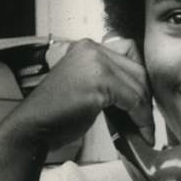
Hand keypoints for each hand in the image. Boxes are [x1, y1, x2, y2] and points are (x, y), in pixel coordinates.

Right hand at [0, 35, 154, 153]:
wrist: (33, 127)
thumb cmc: (58, 113)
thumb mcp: (87, 86)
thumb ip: (111, 81)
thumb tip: (143, 95)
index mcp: (88, 48)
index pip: (131, 55)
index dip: (142, 81)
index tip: (144, 104)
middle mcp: (92, 49)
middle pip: (139, 70)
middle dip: (147, 99)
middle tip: (147, 121)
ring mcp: (95, 63)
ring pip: (140, 86)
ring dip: (146, 113)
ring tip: (145, 131)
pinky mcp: (99, 82)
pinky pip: (134, 100)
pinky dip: (142, 119)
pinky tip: (141, 133)